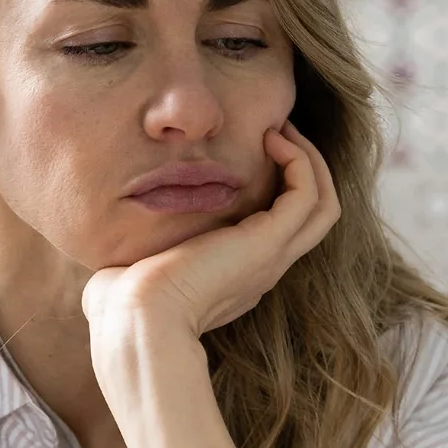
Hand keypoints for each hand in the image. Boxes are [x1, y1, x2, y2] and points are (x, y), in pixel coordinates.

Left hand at [82, 123, 340, 344]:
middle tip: (278, 132)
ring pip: (322, 204)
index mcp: (239, 275)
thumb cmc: (126, 301)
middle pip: (315, 216)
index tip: (252, 151)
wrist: (135, 318)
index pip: (281, 230)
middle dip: (303, 168)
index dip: (277, 187)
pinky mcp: (268, 242)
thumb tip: (125, 243)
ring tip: (281, 129)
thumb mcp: (146, 267)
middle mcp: (264, 267)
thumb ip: (148, 252)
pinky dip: (299, 161)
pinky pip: (307, 194)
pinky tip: (271, 139)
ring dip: (309, 160)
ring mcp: (271, 257)